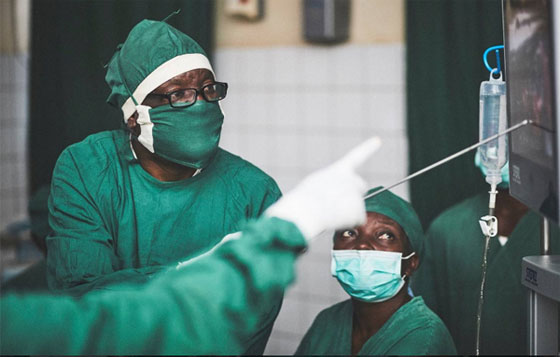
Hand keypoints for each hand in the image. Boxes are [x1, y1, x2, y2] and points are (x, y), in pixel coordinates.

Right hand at [265, 137, 381, 239]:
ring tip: (328, 213)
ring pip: (356, 206)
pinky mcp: (359, 212)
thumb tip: (336, 201)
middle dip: (355, 194)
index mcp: (338, 171)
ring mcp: (357, 195)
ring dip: (346, 211)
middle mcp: (351, 179)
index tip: (378, 140)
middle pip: (361, 186)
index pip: (356, 156)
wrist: (305, 211)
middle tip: (339, 203)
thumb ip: (330, 186)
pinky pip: (356, 221)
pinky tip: (334, 221)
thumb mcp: (314, 185)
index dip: (368, 148)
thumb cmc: (303, 200)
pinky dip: (347, 223)